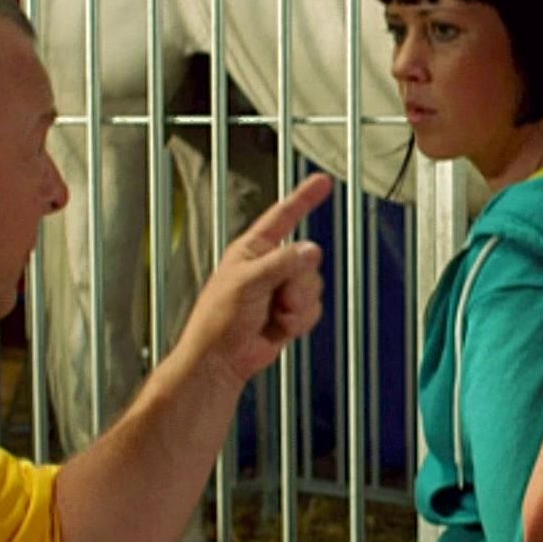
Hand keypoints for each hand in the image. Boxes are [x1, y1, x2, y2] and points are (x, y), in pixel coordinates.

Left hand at [172, 172, 332, 387]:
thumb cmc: (219, 320)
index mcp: (253, 249)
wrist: (221, 360)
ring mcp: (281, 289)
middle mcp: (270, 265)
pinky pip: (313, 309)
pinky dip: (300, 320)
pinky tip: (279, 327)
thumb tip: (311, 250)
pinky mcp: (290, 311)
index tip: (323, 181)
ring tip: (274, 315)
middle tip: (277, 299)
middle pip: (308, 260)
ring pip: (314, 286)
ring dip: (297, 306)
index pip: (283, 216)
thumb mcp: (248, 283)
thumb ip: (282, 263)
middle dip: (298, 285)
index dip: (304, 198)